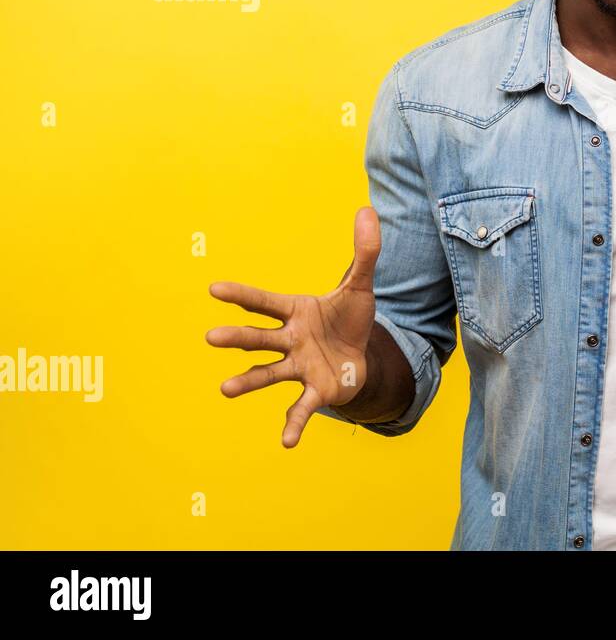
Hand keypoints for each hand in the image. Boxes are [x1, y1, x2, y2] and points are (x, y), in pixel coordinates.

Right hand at [206, 207, 380, 447]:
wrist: (362, 356)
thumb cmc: (350, 319)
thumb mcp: (361, 284)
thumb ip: (364, 251)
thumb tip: (368, 209)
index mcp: (295, 312)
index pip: (265, 302)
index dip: (242, 296)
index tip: (214, 289)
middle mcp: (290, 340)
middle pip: (260, 338)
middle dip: (238, 338)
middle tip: (211, 338)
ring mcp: (299, 367)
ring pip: (269, 373)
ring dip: (248, 381)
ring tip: (225, 390)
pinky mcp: (315, 391)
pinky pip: (300, 408)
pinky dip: (293, 425)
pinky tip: (286, 443)